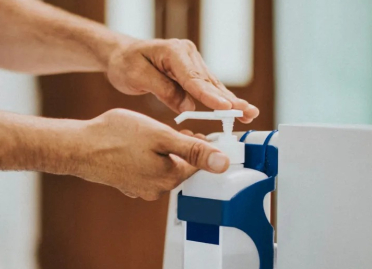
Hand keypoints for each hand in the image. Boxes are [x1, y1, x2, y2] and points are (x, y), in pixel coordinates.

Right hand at [72, 109, 228, 199]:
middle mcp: (158, 189)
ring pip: (165, 167)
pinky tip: (136, 145)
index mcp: (170, 178)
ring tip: (151, 134)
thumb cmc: (116, 137)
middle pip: (183, 166)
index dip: (201, 142)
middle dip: (182, 147)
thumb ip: (194, 150)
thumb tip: (223, 163)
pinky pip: (147, 170)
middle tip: (172, 128)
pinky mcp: (128, 185)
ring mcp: (141, 189)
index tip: (192, 128)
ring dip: (164, 151)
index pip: (201, 162)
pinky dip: (147, 157)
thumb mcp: (161, 136)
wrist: (79, 147)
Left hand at [106, 39, 259, 123]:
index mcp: (174, 51)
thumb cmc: (126, 63)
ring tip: (250, 114)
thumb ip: (164, 90)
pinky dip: (220, 100)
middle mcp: (187, 54)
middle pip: (209, 82)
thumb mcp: (137, 76)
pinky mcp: (192, 72)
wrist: (122, 55)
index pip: (193, 78)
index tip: (225, 108)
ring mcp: (192, 62)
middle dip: (229, 100)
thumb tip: (187, 107)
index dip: (209, 95)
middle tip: (248, 113)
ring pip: (212, 86)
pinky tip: (236, 110)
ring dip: (231, 101)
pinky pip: (207, 88)